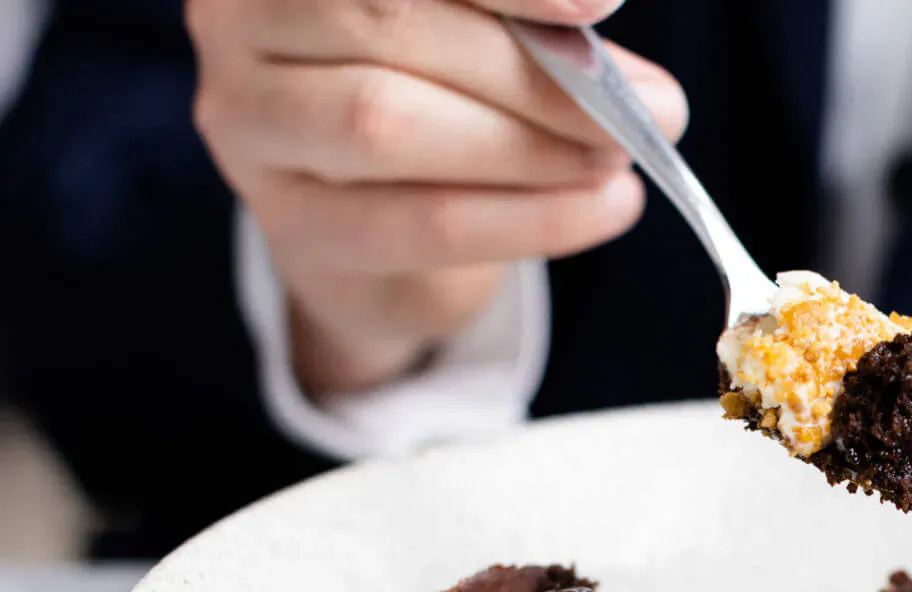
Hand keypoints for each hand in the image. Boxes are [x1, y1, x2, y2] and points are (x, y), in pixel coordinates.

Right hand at [187, 0, 687, 397]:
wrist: (374, 228)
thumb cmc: (436, 94)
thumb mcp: (479, 36)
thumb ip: (534, 27)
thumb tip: (639, 79)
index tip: (600, 6)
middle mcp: (239, 17)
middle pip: (392, 25)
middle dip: (539, 71)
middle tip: (652, 110)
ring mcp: (248, 121)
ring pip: (389, 121)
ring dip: (529, 146)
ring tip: (618, 161)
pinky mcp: (291, 221)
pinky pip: (419, 220)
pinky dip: (528, 218)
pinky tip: (603, 209)